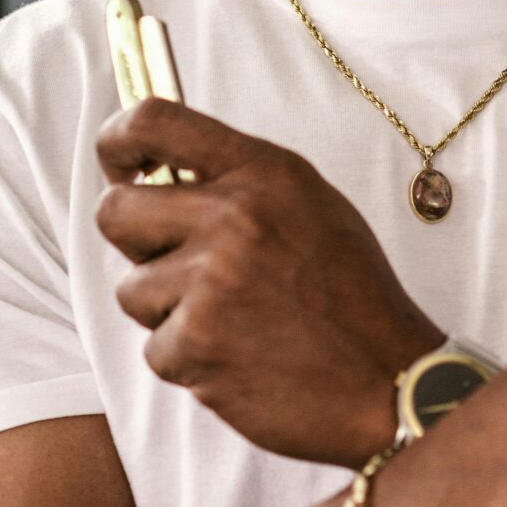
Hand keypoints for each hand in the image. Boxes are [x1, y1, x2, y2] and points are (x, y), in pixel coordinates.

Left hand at [95, 98, 442, 465]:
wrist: (392, 384)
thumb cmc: (353, 301)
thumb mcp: (313, 209)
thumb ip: (242, 184)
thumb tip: (160, 175)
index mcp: (265, 174)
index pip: (155, 121)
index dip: (117, 141)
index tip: (118, 163)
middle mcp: (234, 216)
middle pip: (115, 211)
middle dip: (136, 245)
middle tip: (178, 270)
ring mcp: (213, 280)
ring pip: (132, 290)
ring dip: (170, 314)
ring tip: (235, 325)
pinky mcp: (198, 342)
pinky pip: (157, 349)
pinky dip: (191, 363)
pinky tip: (243, 361)